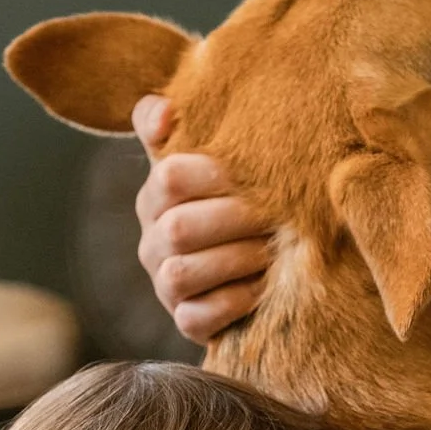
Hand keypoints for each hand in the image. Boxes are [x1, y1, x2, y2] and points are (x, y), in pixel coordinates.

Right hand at [132, 94, 270, 344]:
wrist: (261, 264)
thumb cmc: (242, 199)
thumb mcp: (220, 158)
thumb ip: (192, 127)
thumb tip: (166, 109)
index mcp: (155, 196)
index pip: (168, 177)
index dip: (213, 174)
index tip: (258, 172)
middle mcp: (152, 241)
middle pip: (178, 228)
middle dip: (234, 220)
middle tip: (278, 214)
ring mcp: (164, 284)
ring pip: (182, 273)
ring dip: (233, 260)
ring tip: (273, 250)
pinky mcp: (185, 320)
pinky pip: (196, 317)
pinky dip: (230, 303)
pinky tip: (261, 288)